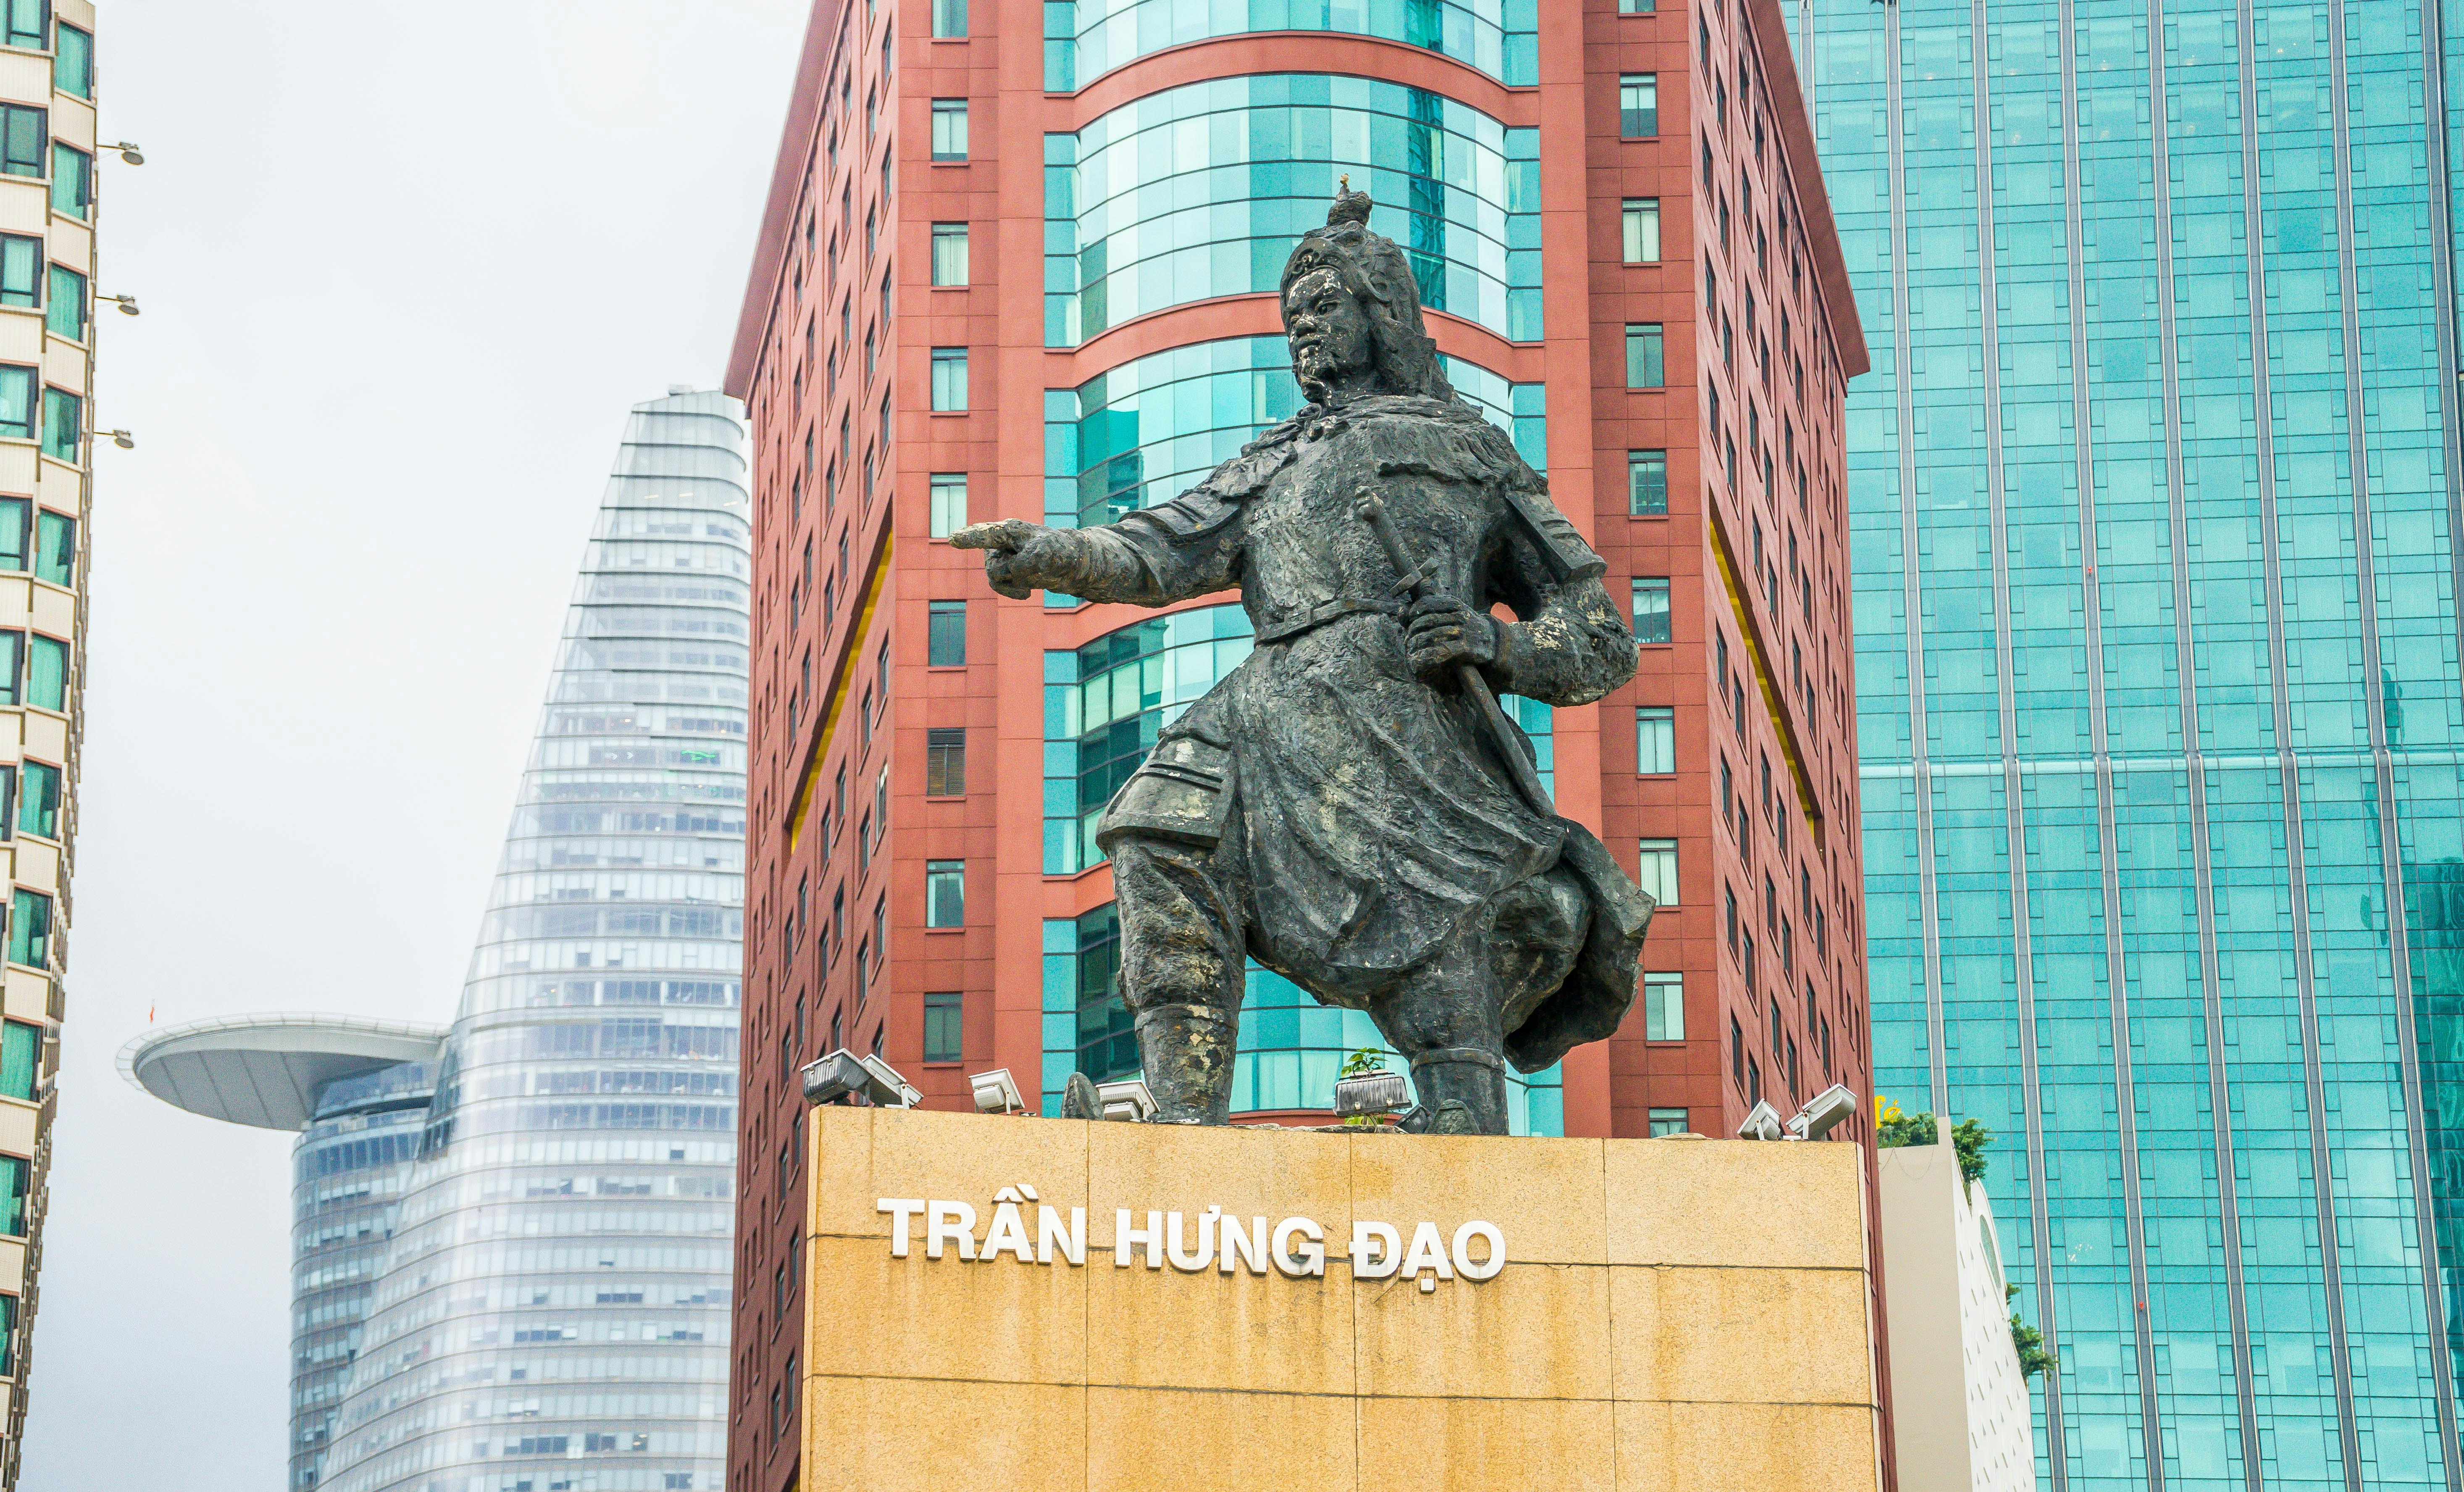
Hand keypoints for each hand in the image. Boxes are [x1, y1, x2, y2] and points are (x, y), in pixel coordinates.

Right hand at [951, 520, 1079, 599]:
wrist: (1072, 565)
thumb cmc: (1059, 551)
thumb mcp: (1045, 555)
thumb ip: (1024, 564)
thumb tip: (1011, 574)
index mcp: (1010, 530)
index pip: (986, 534)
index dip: (969, 537)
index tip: (953, 538)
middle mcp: (1001, 541)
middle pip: (993, 566)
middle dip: (1012, 574)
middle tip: (1038, 567)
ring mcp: (1001, 556)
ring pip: (994, 578)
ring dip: (1014, 584)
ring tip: (1034, 579)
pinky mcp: (1006, 570)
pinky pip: (999, 585)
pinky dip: (1013, 591)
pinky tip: (1027, 593)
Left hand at [1403, 595, 1500, 684]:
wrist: (1492, 639)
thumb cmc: (1466, 625)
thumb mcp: (1452, 611)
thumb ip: (1430, 609)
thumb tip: (1403, 611)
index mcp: (1453, 603)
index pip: (1425, 604)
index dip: (1413, 614)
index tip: (1409, 623)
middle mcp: (1458, 615)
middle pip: (1426, 621)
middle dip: (1413, 631)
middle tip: (1408, 640)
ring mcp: (1462, 631)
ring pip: (1431, 636)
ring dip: (1417, 645)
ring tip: (1411, 650)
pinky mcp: (1465, 647)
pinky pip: (1441, 651)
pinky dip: (1427, 656)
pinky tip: (1419, 660)